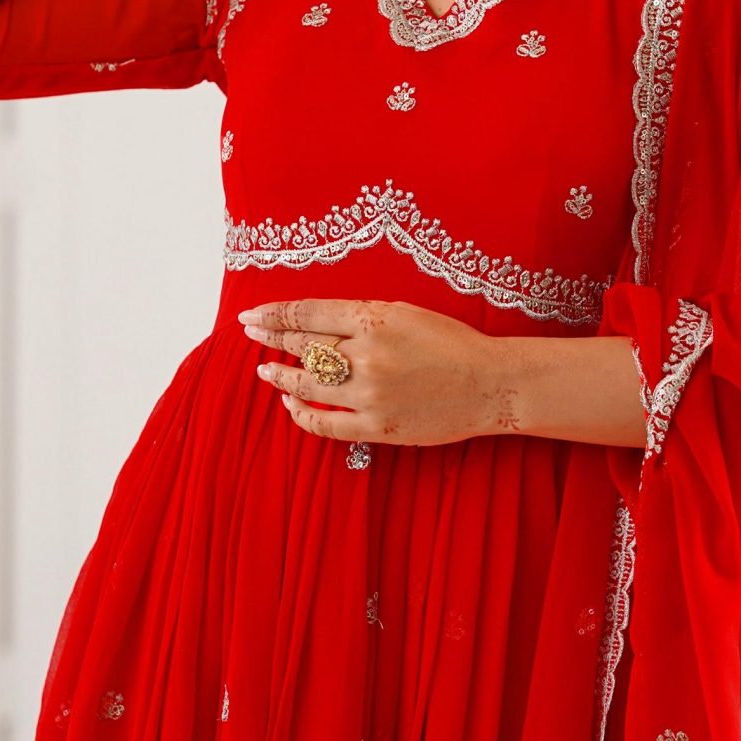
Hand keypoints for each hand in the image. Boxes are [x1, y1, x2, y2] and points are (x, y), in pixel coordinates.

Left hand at [236, 296, 509, 446]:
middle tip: (252, 335)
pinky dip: (301, 414)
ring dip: (281, 377)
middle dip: (272, 339)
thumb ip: (361, 316)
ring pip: (307, 385)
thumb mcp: (406, 313)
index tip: (251, 315)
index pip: (308, 315)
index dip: (274, 314)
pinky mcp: (377, 427)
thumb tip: (314, 322)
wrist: (489, 384)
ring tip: (266, 371)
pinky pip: (324, 423)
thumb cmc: (451, 344)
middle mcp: (367, 355)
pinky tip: (291, 405)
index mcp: (375, 319)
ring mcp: (370, 394)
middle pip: (303, 346)